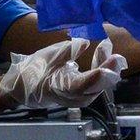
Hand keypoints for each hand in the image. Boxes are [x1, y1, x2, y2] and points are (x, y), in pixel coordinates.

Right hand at [0, 39, 126, 108]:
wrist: (25, 88)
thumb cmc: (36, 71)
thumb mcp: (49, 57)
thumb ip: (69, 50)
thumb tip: (85, 42)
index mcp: (65, 88)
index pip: (87, 83)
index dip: (102, 72)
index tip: (113, 58)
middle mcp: (76, 97)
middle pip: (100, 84)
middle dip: (108, 65)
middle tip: (109, 45)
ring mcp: (82, 98)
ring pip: (101, 84)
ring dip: (106, 65)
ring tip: (105, 45)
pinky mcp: (85, 95)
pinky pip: (99, 83)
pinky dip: (102, 69)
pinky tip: (101, 54)